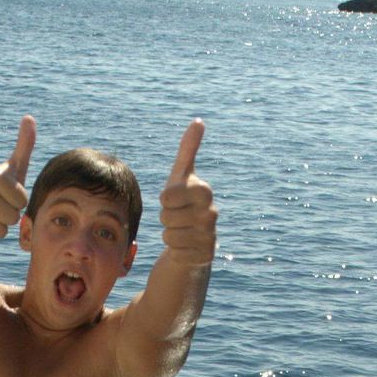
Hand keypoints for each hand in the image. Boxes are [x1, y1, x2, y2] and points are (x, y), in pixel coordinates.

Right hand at [0, 115, 36, 246]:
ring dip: (1, 226)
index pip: (22, 199)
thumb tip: (29, 117)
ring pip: (3, 229)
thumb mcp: (14, 169)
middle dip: (10, 215)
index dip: (19, 201)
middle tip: (0, 206)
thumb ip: (24, 146)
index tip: (9, 194)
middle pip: (13, 216)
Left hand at [159, 119, 215, 266]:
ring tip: (181, 230)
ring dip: (169, 234)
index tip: (172, 199)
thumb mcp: (180, 177)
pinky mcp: (205, 255)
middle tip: (176, 217)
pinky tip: (184, 245)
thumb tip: (198, 122)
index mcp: (204, 191)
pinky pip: (175, 252)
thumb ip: (187, 150)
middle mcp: (211, 213)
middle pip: (166, 217)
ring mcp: (210, 235)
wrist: (193, 237)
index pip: (168, 196)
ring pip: (169, 235)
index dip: (165, 199)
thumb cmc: (182, 203)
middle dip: (165, 218)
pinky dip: (174, 249)